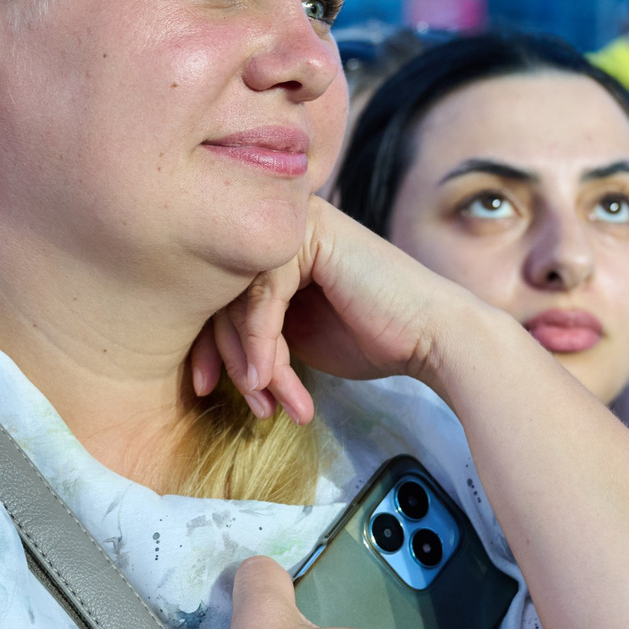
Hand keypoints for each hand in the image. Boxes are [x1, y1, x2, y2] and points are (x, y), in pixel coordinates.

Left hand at [191, 199, 487, 424]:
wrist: (432, 337)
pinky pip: (263, 295)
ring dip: (252, 361)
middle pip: (222, 293)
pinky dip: (262, 344)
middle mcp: (278, 226)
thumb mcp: (293, 337)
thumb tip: (196, 354)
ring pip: (239, 298)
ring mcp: (294, 223)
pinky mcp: (310, 233)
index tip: (203, 389)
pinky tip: (269, 379)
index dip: (210, 346)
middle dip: (231, 359)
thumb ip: (253, 329)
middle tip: (246, 404)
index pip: (218, 293)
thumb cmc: (372, 338)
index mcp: (272, 246)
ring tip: (268, 402)